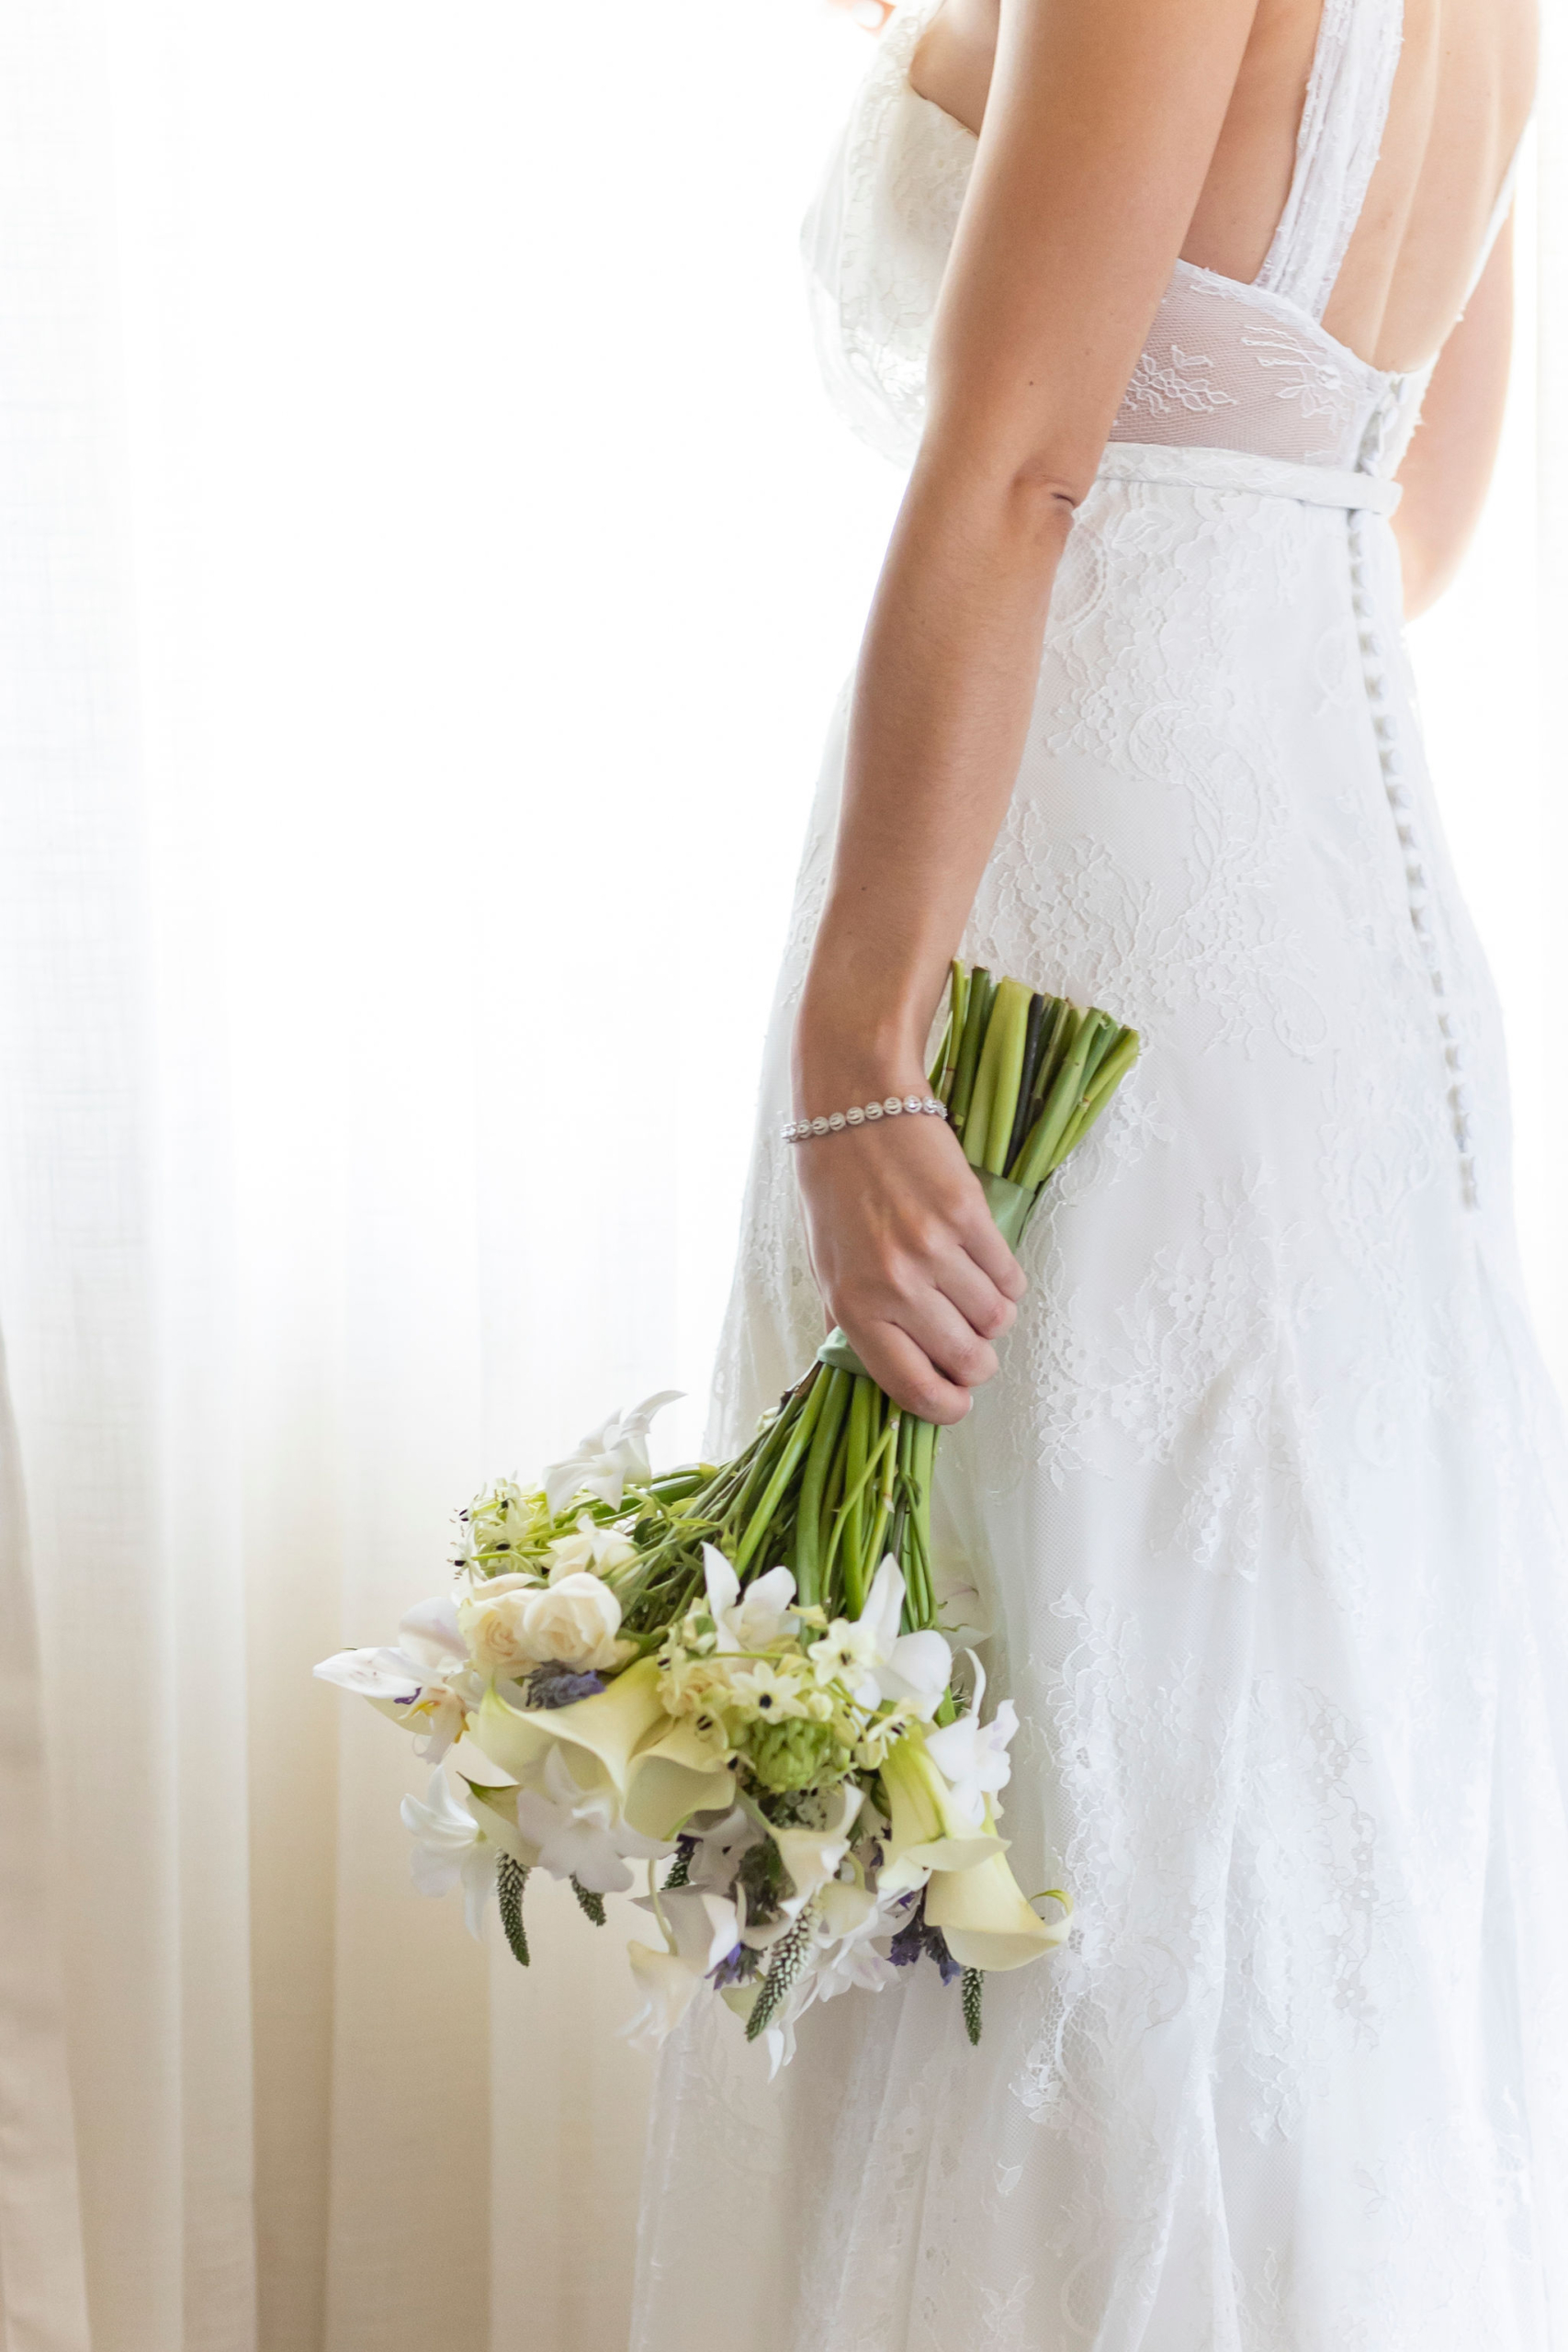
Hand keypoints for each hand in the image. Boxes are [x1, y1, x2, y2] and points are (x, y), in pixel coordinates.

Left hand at [791, 1102, 1026, 1423]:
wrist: (854, 1107)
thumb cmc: (835, 1188)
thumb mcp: (828, 1264)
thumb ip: (855, 1321)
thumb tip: (891, 1370)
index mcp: (854, 1307)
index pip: (914, 1387)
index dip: (947, 1406)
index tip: (958, 1401)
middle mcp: (895, 1286)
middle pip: (970, 1360)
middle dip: (978, 1361)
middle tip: (970, 1339)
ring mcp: (935, 1251)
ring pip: (997, 1320)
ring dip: (994, 1315)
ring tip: (972, 1289)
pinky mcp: (970, 1215)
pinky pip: (1011, 1276)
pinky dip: (1006, 1279)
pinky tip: (985, 1260)